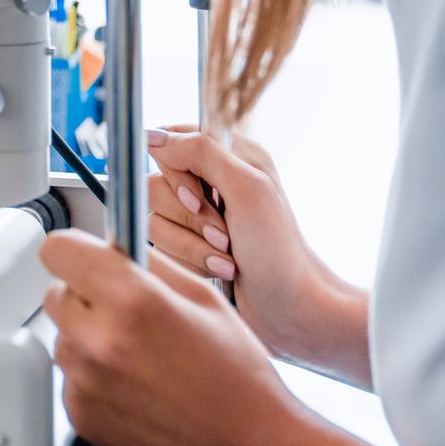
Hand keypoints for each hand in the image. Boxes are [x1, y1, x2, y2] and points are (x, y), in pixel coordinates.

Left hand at [42, 232, 356, 445]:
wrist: (247, 439)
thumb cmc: (235, 372)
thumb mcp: (201, 295)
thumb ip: (148, 260)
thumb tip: (114, 241)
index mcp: (132, 301)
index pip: (58, 250)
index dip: (76, 249)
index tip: (89, 256)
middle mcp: (100, 341)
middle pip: (56, 294)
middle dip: (85, 293)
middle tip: (125, 308)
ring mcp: (87, 383)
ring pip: (63, 335)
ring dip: (88, 335)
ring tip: (137, 351)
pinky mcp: (82, 414)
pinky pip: (70, 375)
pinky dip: (92, 373)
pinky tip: (133, 380)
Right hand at [146, 125, 359, 373]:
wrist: (290, 310)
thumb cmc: (279, 252)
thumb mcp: (246, 190)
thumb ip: (200, 152)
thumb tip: (154, 136)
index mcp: (231, 156)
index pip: (173, 139)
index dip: (175, 169)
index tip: (197, 196)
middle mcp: (212, 181)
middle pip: (156, 182)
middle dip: (188, 216)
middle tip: (223, 233)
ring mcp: (198, 216)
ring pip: (155, 217)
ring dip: (191, 244)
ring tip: (226, 257)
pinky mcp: (189, 246)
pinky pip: (161, 245)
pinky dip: (189, 260)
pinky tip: (219, 269)